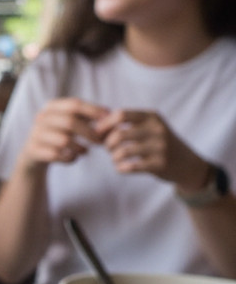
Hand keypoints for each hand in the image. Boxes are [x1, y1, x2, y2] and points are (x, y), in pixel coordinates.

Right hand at [20, 98, 109, 169]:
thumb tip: (111, 115)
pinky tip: (73, 158)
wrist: (34, 154)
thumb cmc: (59, 135)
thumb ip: (87, 118)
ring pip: (63, 140)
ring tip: (85, 151)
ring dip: (79, 147)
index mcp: (51, 107)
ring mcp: (35, 134)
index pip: (74, 104)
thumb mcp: (70, 123)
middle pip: (70, 122)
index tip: (108, 119)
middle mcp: (41, 118)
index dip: (93, 110)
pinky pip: (56, 155)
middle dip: (89, 132)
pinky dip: (69, 158)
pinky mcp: (33, 150)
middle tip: (100, 142)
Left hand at [94, 109, 210, 190]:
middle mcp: (157, 129)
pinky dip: (120, 168)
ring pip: (122, 152)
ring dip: (113, 157)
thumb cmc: (159, 143)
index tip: (99, 134)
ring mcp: (159, 147)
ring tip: (116, 158)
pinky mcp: (159, 164)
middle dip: (107, 144)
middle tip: (109, 149)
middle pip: (118, 135)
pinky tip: (121, 167)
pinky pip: (129, 167)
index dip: (104, 125)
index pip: (120, 115)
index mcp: (152, 116)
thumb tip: (96, 127)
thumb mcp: (149, 127)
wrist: (186, 163)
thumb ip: (127, 124)